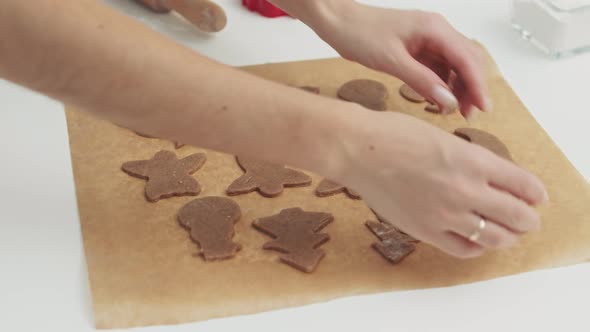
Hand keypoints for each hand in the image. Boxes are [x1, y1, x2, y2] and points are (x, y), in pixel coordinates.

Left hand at [315, 3, 490, 118]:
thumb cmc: (360, 34)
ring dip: (457, 87)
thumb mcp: (390, 60)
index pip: (467, 59)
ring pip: (454, 65)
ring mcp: (427, 39)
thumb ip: (421, 80)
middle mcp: (436, 32)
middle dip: (472, 87)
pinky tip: (437, 99)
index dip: (478, 85)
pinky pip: (437, 67)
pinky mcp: (417, 48)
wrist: (337, 21)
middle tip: (469, 115)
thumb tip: (449, 101)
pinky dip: (441, 84)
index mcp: (434, 29)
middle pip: (467, 61)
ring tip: (453, 111)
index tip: (483, 108)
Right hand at [335, 111, 547, 257]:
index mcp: (474, 160)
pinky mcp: (426, 230)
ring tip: (508, 233)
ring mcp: (446, 214)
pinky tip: (476, 240)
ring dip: (508, 236)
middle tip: (527, 219)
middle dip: (528, 219)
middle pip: (517, 216)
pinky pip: (464, 249)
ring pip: (496, 237)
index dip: (535, 193)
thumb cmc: (395, 134)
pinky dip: (477, 247)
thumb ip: (471, 161)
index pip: (524, 185)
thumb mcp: (444, 137)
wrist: (359, 149)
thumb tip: (491, 179)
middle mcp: (466, 190)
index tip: (536, 197)